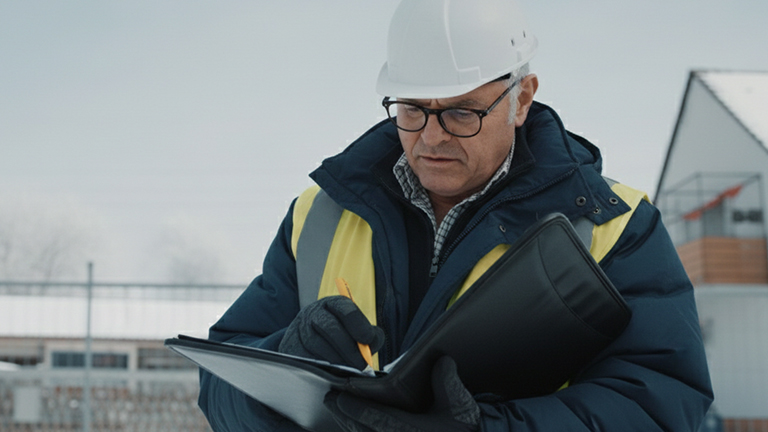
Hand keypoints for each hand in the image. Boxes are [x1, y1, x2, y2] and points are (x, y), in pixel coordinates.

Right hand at [278, 296, 384, 369]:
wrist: (308, 345)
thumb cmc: (342, 338)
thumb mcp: (358, 332)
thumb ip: (372, 337)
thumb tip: (370, 345)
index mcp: (334, 305)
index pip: (346, 309)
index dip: (358, 324)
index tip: (368, 340)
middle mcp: (314, 313)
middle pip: (330, 327)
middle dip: (348, 348)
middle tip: (361, 365)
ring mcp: (299, 329)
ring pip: (316, 343)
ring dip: (335, 360)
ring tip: (349, 371)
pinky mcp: (290, 347)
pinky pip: (304, 357)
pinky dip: (320, 366)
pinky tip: (332, 373)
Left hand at [324, 356, 479, 431]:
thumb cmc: (465, 429)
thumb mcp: (461, 405)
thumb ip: (448, 383)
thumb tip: (442, 360)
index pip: (377, 419)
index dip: (357, 407)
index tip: (340, 396)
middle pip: (362, 431)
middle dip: (345, 415)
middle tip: (331, 399)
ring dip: (348, 425)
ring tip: (337, 409)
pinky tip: (353, 426)